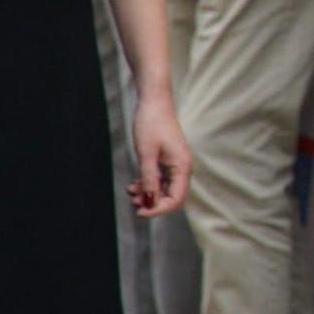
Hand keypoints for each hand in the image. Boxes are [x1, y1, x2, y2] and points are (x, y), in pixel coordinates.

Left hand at [128, 91, 192, 217]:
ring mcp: (176, 164)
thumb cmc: (151, 124)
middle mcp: (182, 167)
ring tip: (131, 193)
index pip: (176, 199)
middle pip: (172, 197)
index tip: (140, 211)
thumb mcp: (147, 154)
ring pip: (165, 189)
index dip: (159, 210)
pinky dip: (149, 185)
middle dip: (154, 203)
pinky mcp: (168, 160)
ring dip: (149, 195)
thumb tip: (150, 202)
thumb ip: (149, 179)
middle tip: (134, 203)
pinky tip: (135, 185)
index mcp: (182, 166)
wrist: (154, 102)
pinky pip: (161, 180)